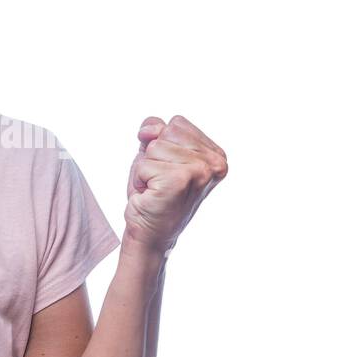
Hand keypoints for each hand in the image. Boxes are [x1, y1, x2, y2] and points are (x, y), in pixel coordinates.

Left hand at [124, 115, 226, 255]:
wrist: (150, 232)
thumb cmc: (154, 193)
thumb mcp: (156, 153)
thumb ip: (156, 130)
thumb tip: (150, 129)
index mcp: (216, 154)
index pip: (177, 123)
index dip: (162, 144)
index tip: (167, 169)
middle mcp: (215, 162)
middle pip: (166, 131)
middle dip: (153, 155)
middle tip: (159, 180)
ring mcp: (200, 170)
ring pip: (154, 147)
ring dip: (146, 168)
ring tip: (156, 187)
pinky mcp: (180, 180)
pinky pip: (144, 164)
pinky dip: (140, 179)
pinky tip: (152, 194)